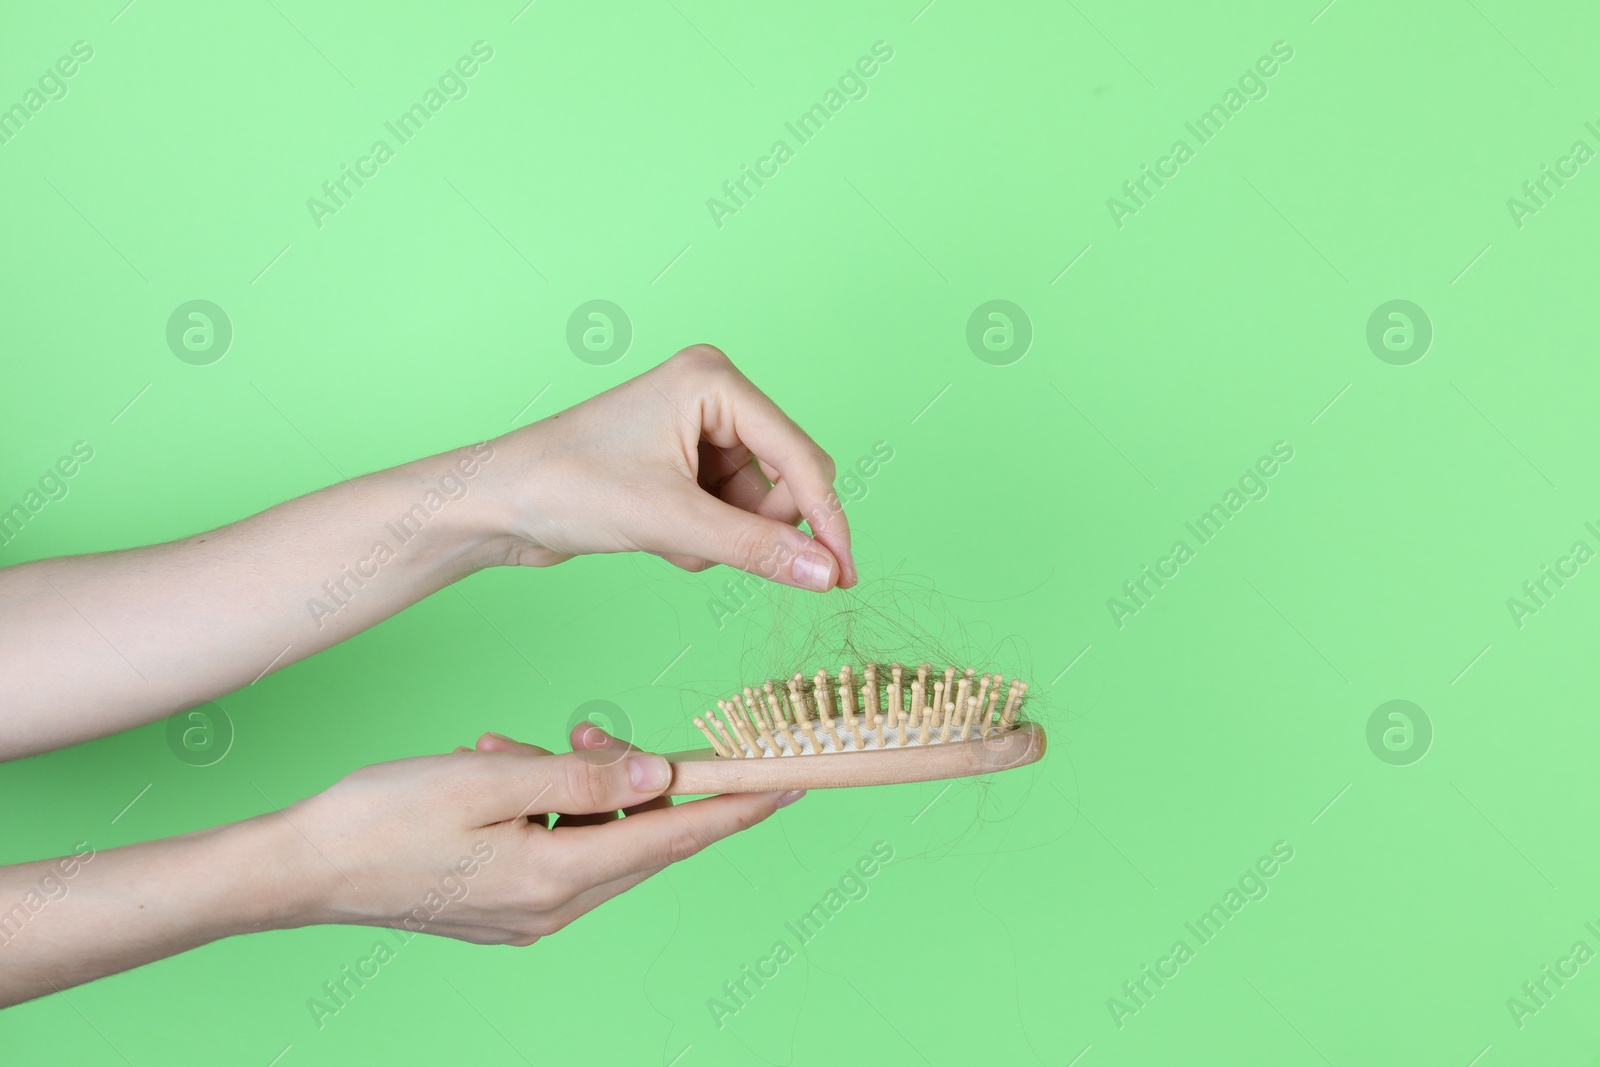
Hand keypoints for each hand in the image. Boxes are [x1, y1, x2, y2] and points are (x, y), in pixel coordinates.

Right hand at [287, 725, 801, 945]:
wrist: (299, 872)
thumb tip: (657, 776)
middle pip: (639, 839)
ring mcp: (527, 914)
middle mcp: (553, 907)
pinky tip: (499, 772)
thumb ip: (580, 778)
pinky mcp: (504, 907)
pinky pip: (556, 847)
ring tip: (519, 749)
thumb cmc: (382, 819)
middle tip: (592, 733)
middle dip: (638, 782)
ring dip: (576, 786)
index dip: (735, 807)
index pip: (673, 836)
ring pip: (595, 838)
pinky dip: (545, 805)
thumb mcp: (488, 780)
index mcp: (556, 876)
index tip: (787, 783)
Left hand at [486, 345, 857, 590]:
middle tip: (722, 554)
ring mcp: (696, 430)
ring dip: (724, 539)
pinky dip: (703, 539)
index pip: (799, 456)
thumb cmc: (566, 488)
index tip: (843, 575)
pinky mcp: (680, 464)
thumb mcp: (672, 523)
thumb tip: (825, 574)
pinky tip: (661, 540)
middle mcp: (711, 396)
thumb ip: (756, 548)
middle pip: (785, 479)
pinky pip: (726, 513)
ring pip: (755, 505)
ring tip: (671, 543)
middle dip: (759, 528)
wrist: (496, 504)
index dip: (826, 519)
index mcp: (714, 381)